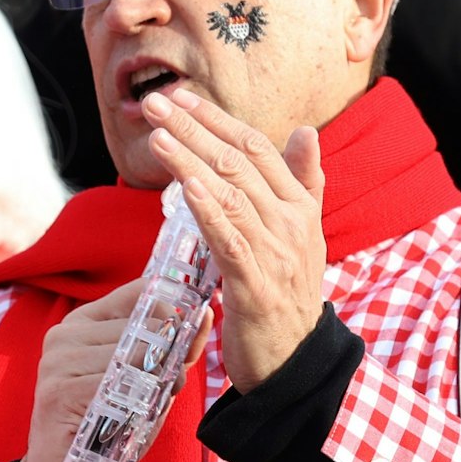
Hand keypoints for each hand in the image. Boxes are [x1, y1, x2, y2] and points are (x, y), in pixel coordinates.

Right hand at [4, 280, 213, 461]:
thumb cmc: (105, 426)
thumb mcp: (144, 383)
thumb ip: (172, 351)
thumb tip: (207, 313)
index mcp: (84, 322)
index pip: (139, 294)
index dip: (174, 310)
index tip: (193, 329)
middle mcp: (65, 334)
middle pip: (142, 324)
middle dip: (170, 351)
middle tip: (173, 382)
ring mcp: (58, 361)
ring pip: (133, 353)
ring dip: (157, 379)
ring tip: (153, 401)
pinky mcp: (58, 390)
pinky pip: (115, 384)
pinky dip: (136, 399)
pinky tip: (135, 414)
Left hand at [141, 89, 324, 391]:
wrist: (295, 364)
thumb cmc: (287, 297)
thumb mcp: (301, 236)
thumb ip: (302, 183)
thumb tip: (304, 131)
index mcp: (300, 208)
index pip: (257, 149)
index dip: (217, 120)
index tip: (180, 97)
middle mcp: (292, 224)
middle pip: (240, 163)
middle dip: (195, 128)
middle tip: (156, 102)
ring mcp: (276, 255)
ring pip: (231, 195)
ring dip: (191, 161)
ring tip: (159, 134)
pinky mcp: (256, 288)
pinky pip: (230, 241)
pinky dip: (208, 211)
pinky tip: (185, 187)